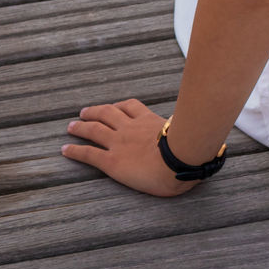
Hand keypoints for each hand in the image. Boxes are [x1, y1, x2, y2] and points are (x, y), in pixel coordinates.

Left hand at [62, 99, 200, 196]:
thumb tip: (203, 134)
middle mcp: (130, 128)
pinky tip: (65, 150)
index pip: (130, 107)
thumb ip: (187, 131)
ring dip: (81, 127)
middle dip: (95, 111)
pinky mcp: (111, 161)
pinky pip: (88, 154)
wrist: (179, 161)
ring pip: (94, 129)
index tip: (112, 107)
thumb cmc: (189, 151)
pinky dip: (75, 151)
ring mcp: (119, 143)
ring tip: (71, 126)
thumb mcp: (188, 134)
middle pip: (108, 113)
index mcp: (149, 121)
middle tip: (84, 112)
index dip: (118, 106)